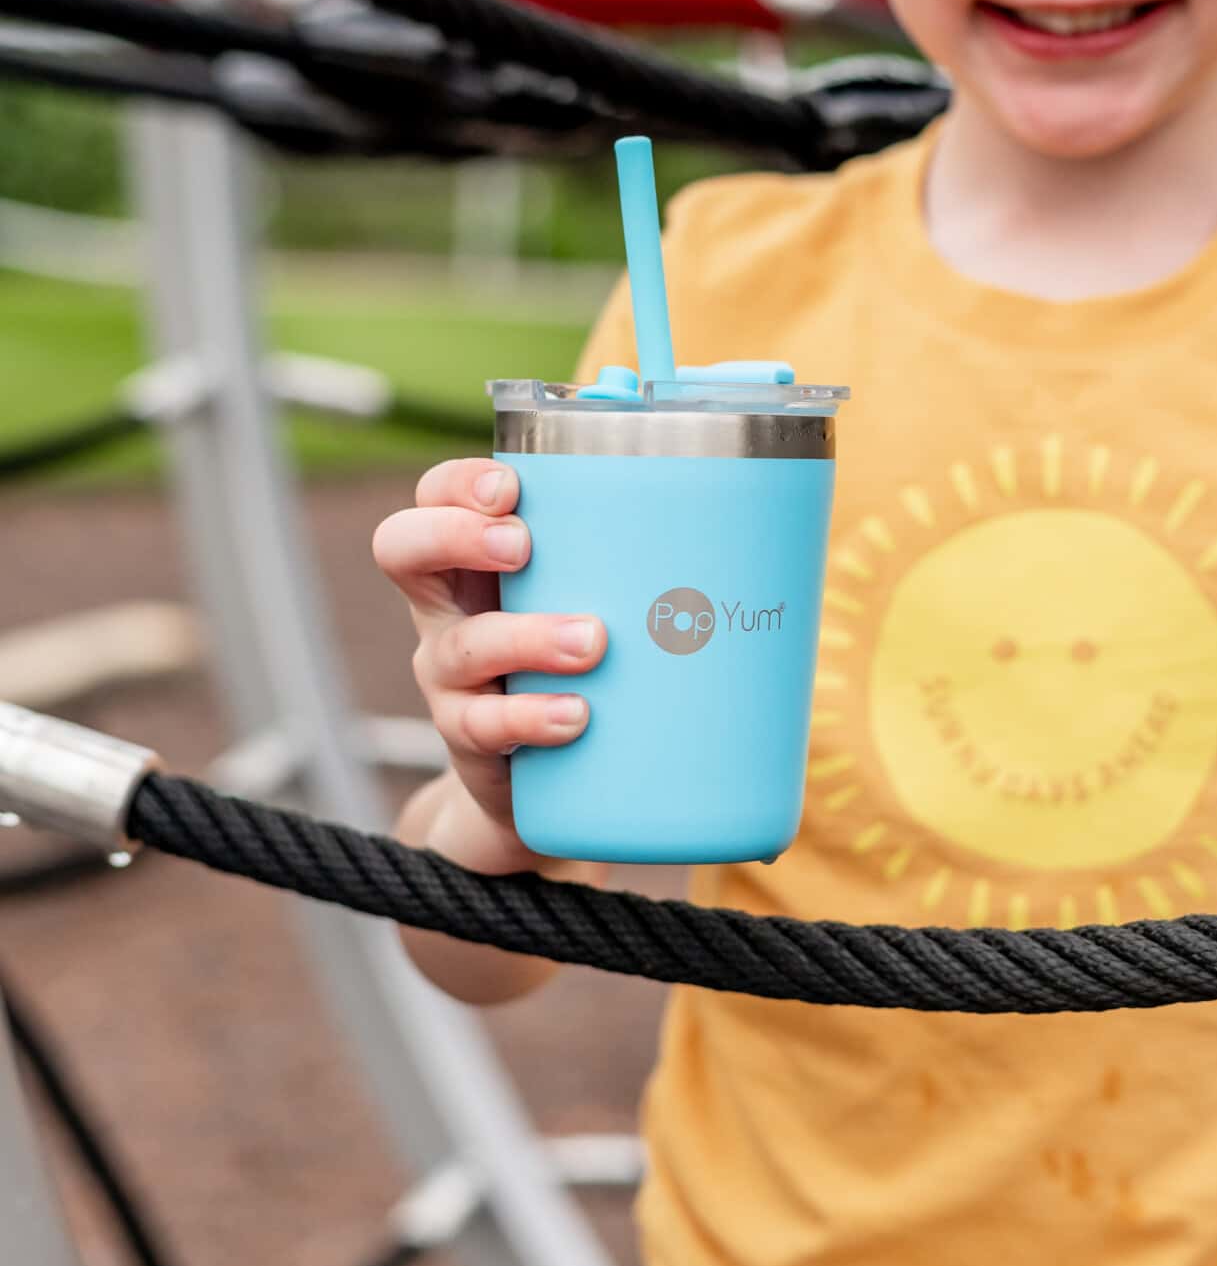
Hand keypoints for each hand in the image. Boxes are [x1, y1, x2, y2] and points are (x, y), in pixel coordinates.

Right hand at [373, 456, 605, 861]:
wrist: (551, 783)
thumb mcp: (595, 602)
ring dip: (527, 636)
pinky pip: (482, 727)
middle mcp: (447, 610)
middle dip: (457, 535)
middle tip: (523, 544)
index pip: (436, 496)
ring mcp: (449, 677)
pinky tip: (576, 717)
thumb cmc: (582, 664)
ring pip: (461, 646)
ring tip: (592, 642)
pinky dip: (531, 717)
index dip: (459, 482)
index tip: (514, 488)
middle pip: (402, 548)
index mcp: (474, 559)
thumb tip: (764, 524)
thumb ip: (637, 563)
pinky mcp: (469, 740)